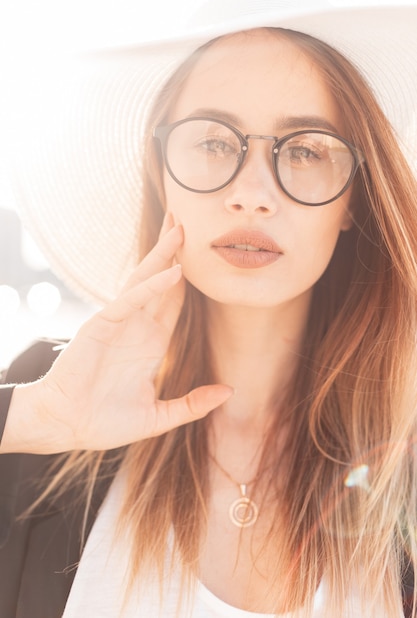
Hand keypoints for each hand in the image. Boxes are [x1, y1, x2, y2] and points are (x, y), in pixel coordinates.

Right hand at [2, 215, 232, 453]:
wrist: (68, 427)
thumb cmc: (106, 422)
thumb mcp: (158, 417)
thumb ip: (192, 404)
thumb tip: (229, 391)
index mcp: (151, 343)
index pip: (174, 302)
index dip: (188, 279)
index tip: (204, 255)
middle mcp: (137, 327)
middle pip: (161, 281)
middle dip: (175, 252)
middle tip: (189, 221)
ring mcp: (119, 323)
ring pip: (145, 280)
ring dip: (163, 254)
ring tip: (180, 227)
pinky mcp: (101, 325)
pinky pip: (130, 300)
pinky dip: (150, 286)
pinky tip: (172, 272)